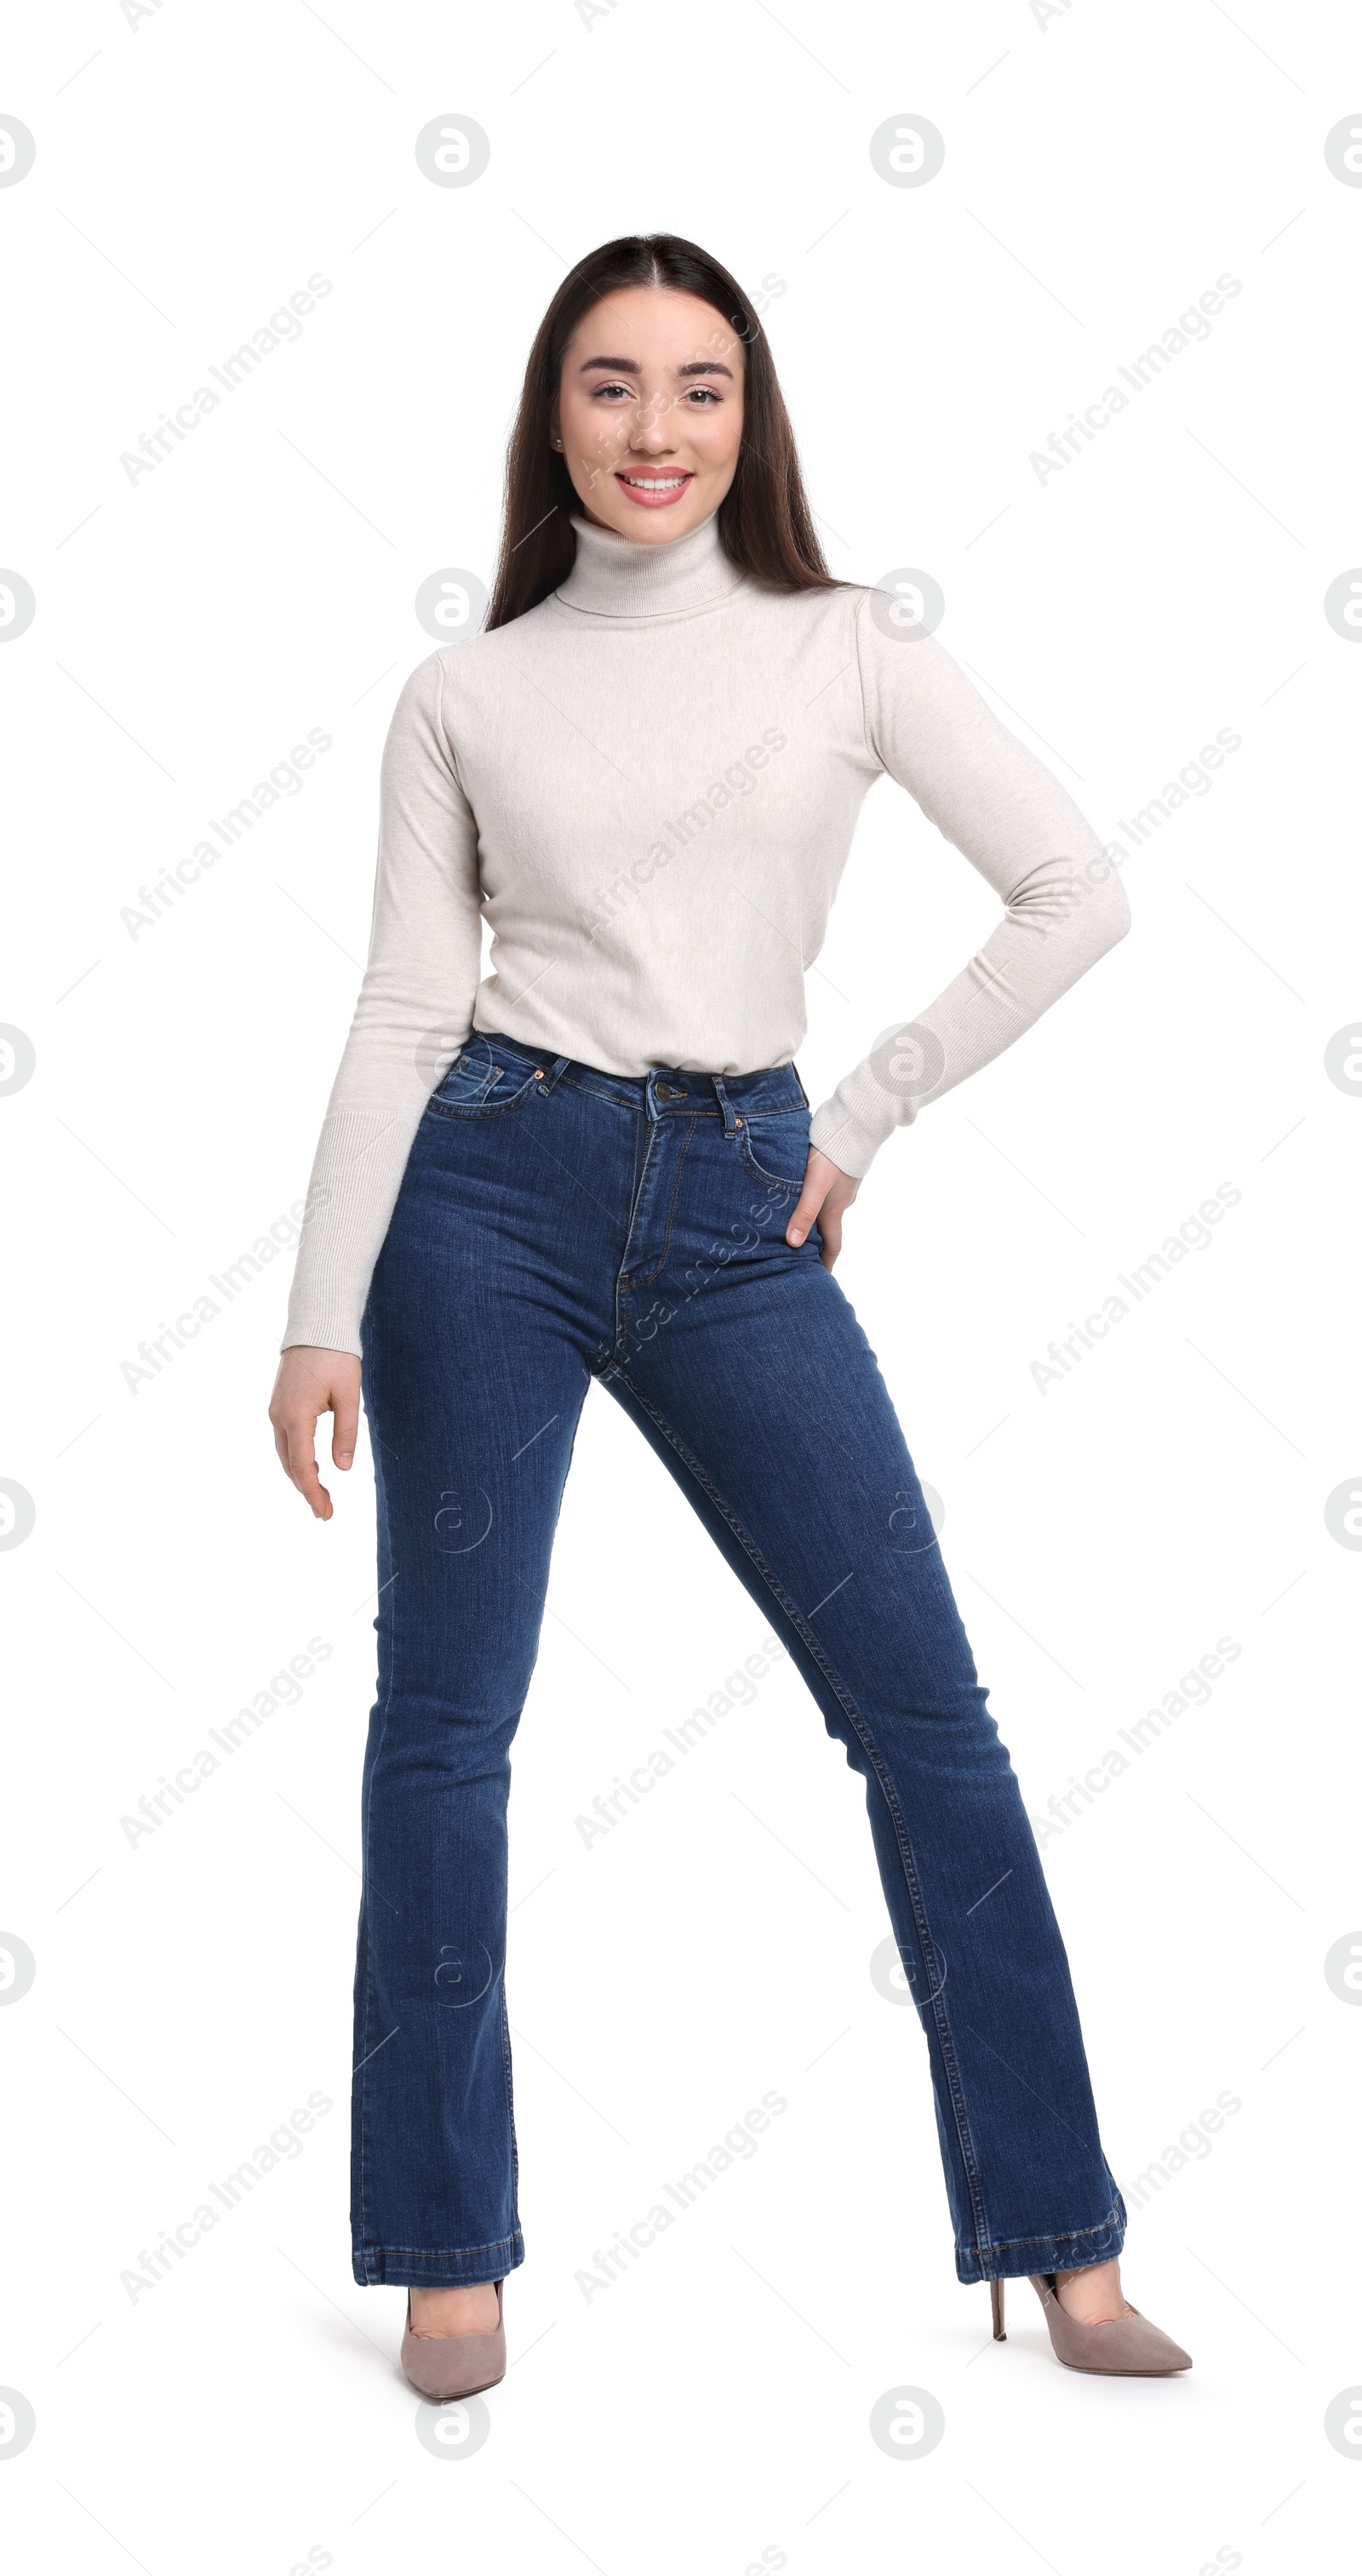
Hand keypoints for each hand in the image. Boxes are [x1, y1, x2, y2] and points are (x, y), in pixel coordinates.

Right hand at [269, 1346, 361, 1519]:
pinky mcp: (279, 1404)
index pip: (303, 1466)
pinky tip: (312, 1467)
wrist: (317, 1325)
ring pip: (285, 1454)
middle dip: (307, 1490)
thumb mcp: (348, 1396)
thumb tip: (342, 1468)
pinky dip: (296, 1458)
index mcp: (296, 1416)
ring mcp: (275, 1410)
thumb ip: (346, 1433)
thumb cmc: (336, 1357)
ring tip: (320, 1495)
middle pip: (290, 1465)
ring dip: (300, 1476)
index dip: (313, 1493)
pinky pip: (285, 1440)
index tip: (325, 1513)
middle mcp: (279, 1416)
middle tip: (326, 1512)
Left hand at [786, 1146, 859, 1269]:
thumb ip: (804, 1212)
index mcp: (835, 1209)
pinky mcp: (841, 1169)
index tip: (819, 1280)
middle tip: (799, 1252)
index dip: (826, 1264)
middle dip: (816, 1243)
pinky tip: (802, 1189)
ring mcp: (843, 1185)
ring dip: (813, 1217)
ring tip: (793, 1219)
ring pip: (826, 1207)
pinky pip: (826, 1190)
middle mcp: (842, 1200)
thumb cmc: (832, 1153)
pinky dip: (815, 1197)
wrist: (856, 1121)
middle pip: (828, 1228)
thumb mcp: (815, 1184)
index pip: (832, 1245)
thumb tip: (793, 1244)